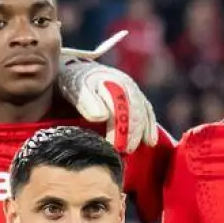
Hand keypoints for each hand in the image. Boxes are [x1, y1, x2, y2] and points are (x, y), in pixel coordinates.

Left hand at [56, 32, 157, 154]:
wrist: (78, 71)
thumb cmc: (73, 82)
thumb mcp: (75, 89)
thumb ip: (87, 101)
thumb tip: (102, 116)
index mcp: (108, 80)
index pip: (119, 105)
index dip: (119, 126)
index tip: (114, 146)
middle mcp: (124, 83)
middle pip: (132, 110)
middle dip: (129, 132)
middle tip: (122, 151)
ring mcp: (132, 90)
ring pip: (141, 111)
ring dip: (138, 132)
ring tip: (129, 150)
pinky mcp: (136, 97)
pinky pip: (147, 111)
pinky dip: (149, 127)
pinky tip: (150, 142)